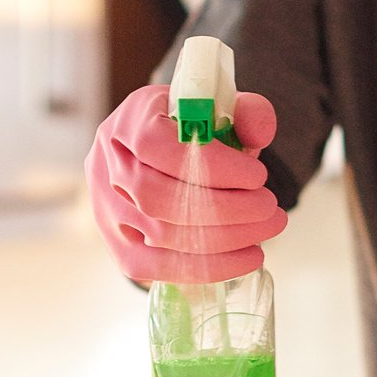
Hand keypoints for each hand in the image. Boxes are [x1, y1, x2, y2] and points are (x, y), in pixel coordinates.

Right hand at [85, 82, 287, 283]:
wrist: (165, 156)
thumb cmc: (196, 131)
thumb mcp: (221, 108)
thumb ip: (246, 112)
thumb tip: (260, 131)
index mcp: (128, 120)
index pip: (156, 143)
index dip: (210, 164)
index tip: (258, 176)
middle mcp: (107, 164)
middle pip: (157, 196)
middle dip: (224, 208)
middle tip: (269, 208)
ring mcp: (106, 209)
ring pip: (159, 234)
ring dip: (223, 239)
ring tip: (266, 230)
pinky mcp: (117, 245)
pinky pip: (154, 267)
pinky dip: (205, 267)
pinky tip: (244, 259)